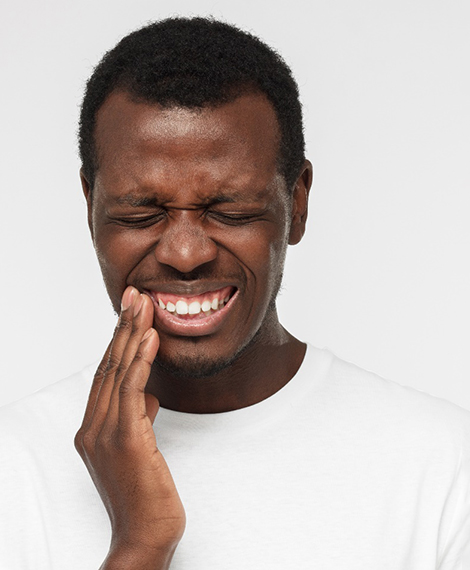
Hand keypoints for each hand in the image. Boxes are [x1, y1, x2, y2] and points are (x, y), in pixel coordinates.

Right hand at [75, 286, 185, 568]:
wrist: (145, 535)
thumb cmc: (144, 492)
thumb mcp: (138, 448)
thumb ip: (138, 418)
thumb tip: (148, 395)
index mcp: (93, 428)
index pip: (106, 374)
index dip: (117, 340)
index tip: (129, 311)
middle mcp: (93, 427)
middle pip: (108, 366)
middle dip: (123, 327)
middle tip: (134, 294)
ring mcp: (106, 434)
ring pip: (118, 374)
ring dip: (131, 335)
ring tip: (143, 305)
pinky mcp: (127, 442)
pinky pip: (131, 394)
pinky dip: (139, 364)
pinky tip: (148, 340)